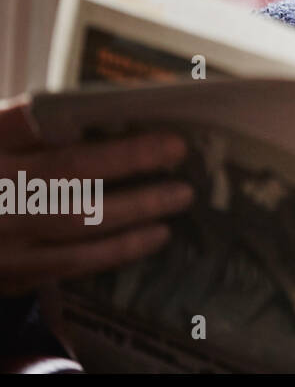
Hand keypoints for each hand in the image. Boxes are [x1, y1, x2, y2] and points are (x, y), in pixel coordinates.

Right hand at [0, 94, 194, 297]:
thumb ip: (33, 122)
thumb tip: (99, 110)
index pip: (69, 162)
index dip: (126, 155)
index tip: (173, 144)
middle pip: (78, 209)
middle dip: (138, 199)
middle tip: (184, 188)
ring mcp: (1, 251)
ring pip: (73, 246)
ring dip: (130, 233)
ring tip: (170, 217)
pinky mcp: (6, 276)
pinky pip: (63, 270)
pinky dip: (106, 256)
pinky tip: (139, 242)